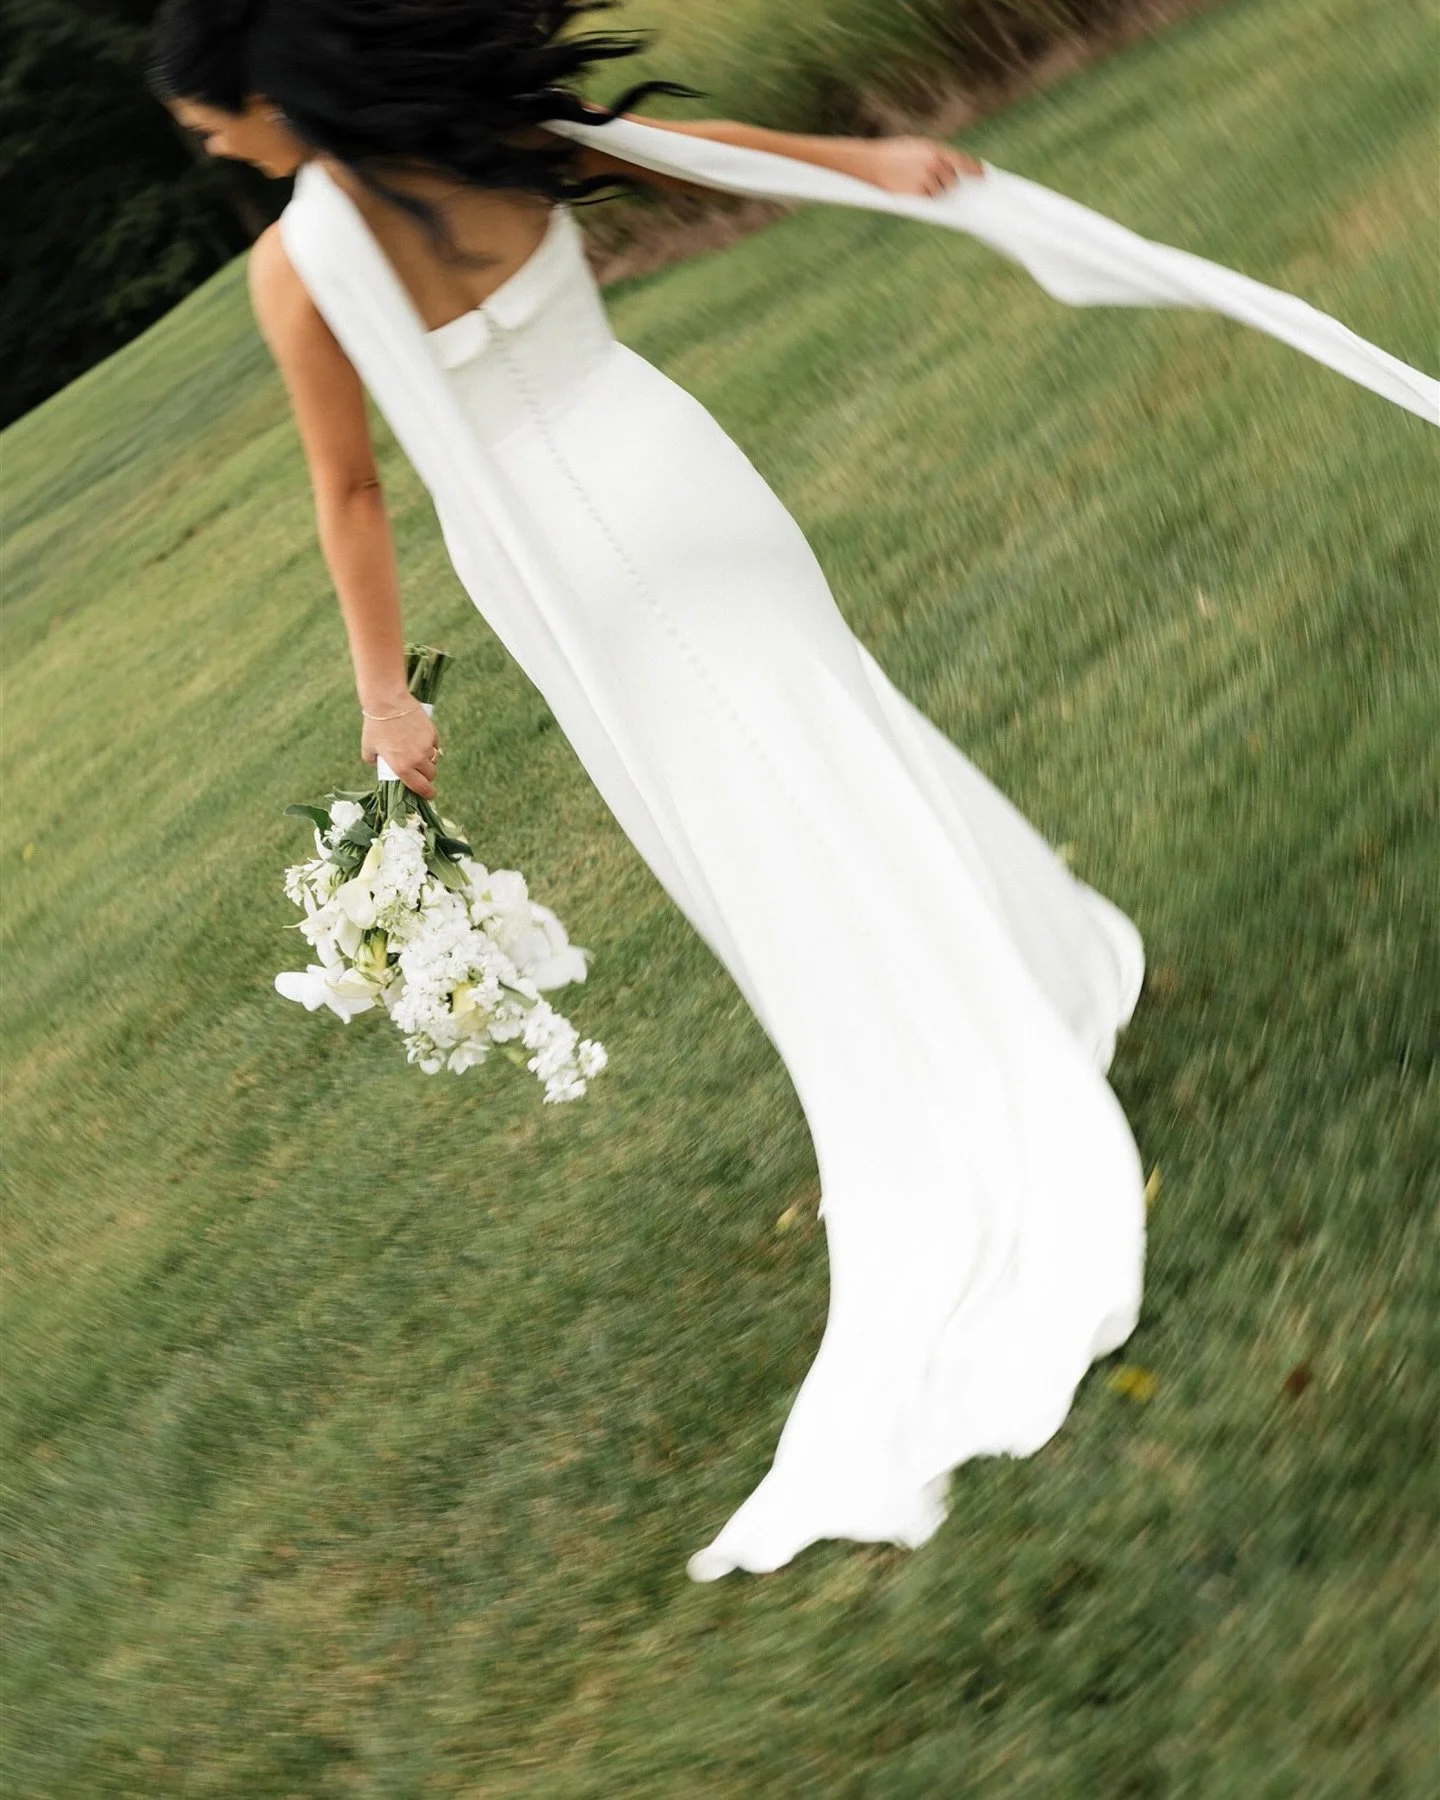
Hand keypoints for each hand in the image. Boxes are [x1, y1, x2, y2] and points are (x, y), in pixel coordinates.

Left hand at [361, 703, 439, 799]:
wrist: (387, 701)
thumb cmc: (374, 726)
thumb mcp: (368, 749)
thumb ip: (375, 762)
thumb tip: (382, 766)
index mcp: (402, 767)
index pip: (422, 787)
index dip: (427, 793)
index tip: (429, 794)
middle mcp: (417, 759)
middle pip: (431, 775)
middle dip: (426, 776)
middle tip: (418, 771)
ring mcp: (427, 746)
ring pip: (434, 760)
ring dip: (428, 761)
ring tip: (417, 752)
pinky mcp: (432, 733)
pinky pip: (435, 745)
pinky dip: (430, 746)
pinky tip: (419, 739)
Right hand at [860, 136, 983, 196]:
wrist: (873, 163)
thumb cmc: (894, 154)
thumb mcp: (918, 147)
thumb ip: (936, 155)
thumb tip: (952, 168)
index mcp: (935, 150)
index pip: (962, 161)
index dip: (974, 169)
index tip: (983, 174)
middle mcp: (934, 165)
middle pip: (952, 180)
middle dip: (948, 181)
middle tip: (938, 180)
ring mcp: (926, 180)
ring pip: (941, 191)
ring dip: (935, 189)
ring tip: (917, 180)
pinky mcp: (917, 194)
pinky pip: (928, 199)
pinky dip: (924, 196)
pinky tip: (912, 188)